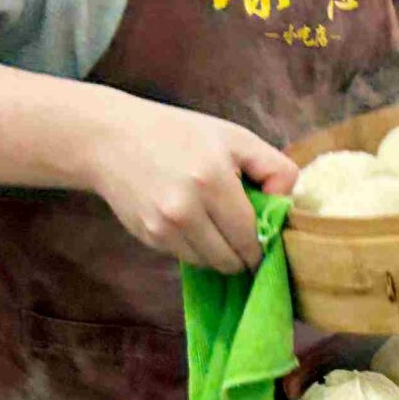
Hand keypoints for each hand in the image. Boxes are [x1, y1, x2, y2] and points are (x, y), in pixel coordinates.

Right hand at [78, 87, 298, 271]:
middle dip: (244, 251)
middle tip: (243, 230)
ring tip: (214, 221)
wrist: (111, 139)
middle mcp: (185, 210)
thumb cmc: (180, 134)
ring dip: (220, 252)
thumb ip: (274, 168)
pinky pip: (186, 258)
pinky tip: (190, 220)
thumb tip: (287, 204)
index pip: (252, 237)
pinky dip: (196, 247)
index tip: (265, 231)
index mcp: (213, 181)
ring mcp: (163, 228)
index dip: (263, 240)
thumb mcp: (234, 137)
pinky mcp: (148, 238)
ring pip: (210, 265)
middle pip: (232, 260)